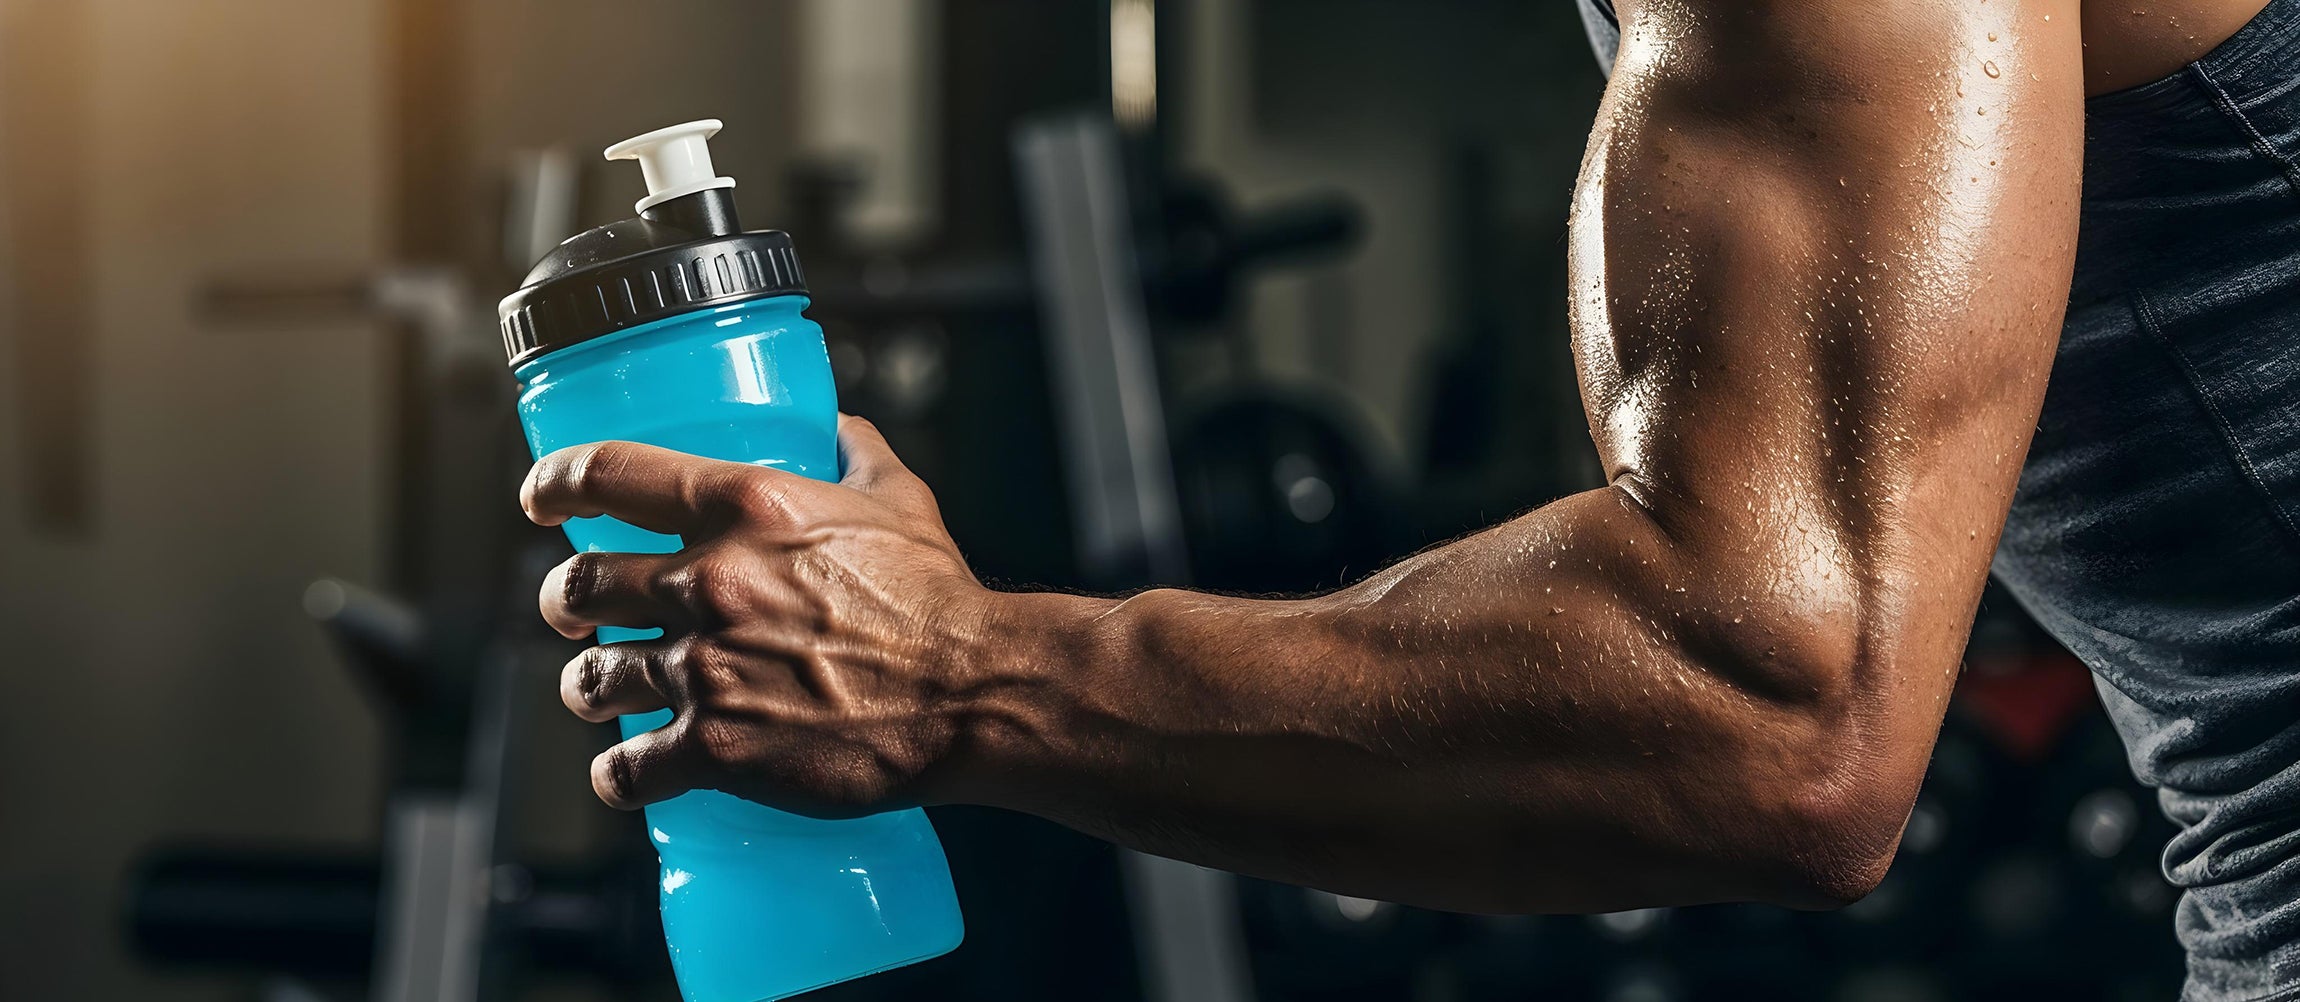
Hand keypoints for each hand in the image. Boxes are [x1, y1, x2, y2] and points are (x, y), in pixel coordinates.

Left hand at [522, 415, 1002, 816]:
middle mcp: (708, 580)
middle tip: (575, 612)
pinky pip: (627, 766)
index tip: (539, 498)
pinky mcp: (716, 747)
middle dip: (563, 601)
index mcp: (743, 505)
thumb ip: (856, 451)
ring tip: (598, 691)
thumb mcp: (899, 500)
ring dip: (586, 685)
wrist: (971, 692)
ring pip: (591, 676)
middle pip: (577, 584)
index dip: (554, 483)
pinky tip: (625, 772)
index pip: (608, 475)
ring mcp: (705, 667)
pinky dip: (618, 772)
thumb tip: (834, 425)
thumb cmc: (939, 598)